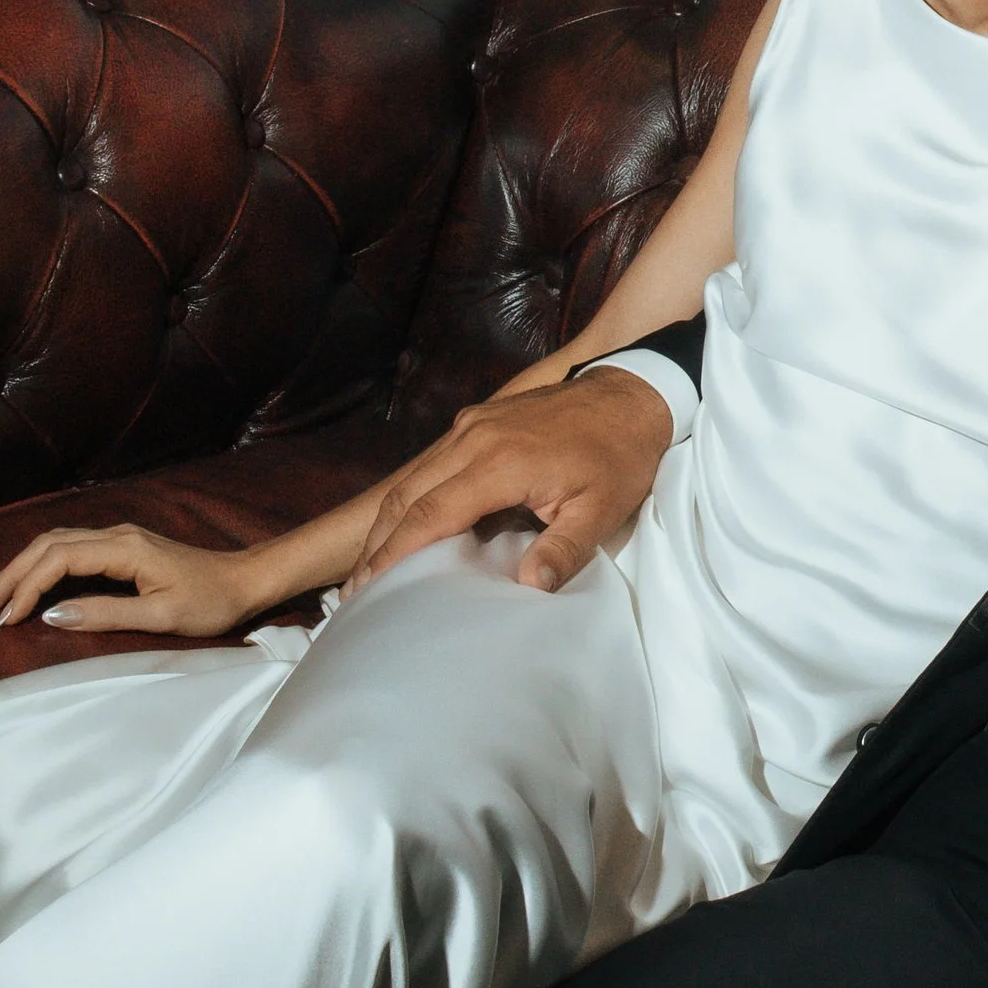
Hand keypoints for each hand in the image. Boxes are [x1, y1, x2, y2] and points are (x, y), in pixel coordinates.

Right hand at [0, 524, 262, 636]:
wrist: (245, 580)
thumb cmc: (211, 602)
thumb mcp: (161, 617)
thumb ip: (105, 613)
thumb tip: (52, 615)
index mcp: (124, 548)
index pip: (58, 561)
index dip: (26, 588)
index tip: (5, 619)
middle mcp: (116, 535)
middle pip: (47, 546)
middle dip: (10, 575)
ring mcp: (119, 538)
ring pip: (55, 544)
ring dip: (21, 568)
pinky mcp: (122, 547)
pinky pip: (70, 550)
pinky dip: (41, 566)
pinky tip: (28, 585)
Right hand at [344, 366, 675, 596]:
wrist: (631, 394)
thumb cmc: (619, 456)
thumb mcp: (603, 510)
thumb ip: (564, 550)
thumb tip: (529, 588)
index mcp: (500, 462)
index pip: (431, 515)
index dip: (397, 554)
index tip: (371, 589)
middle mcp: (473, 439)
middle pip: (407, 497)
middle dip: (378, 545)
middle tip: (356, 592)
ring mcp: (471, 426)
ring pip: (412, 478)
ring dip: (387, 522)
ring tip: (369, 568)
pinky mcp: (476, 421)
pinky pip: (429, 464)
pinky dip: (408, 499)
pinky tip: (402, 526)